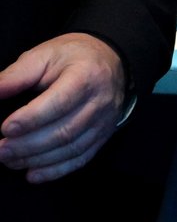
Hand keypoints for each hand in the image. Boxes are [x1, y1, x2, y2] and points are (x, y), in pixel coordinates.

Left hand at [0, 34, 125, 182]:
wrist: (111, 59)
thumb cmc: (73, 57)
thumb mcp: (44, 55)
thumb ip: (17, 75)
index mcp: (86, 76)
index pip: (60, 102)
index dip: (32, 118)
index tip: (5, 128)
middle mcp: (100, 101)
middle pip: (65, 130)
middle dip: (28, 145)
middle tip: (0, 151)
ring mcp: (104, 121)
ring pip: (71, 148)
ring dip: (37, 159)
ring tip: (10, 161)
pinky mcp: (103, 135)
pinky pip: (81, 158)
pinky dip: (56, 171)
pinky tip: (33, 175)